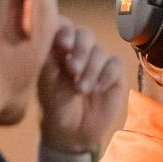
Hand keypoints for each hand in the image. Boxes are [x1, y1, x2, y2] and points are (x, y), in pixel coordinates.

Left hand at [38, 17, 127, 152]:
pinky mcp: (114, 75)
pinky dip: (106, 75)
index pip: (63, 26)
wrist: (73, 134)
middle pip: (84, 34)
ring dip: (91, 69)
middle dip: (80, 50)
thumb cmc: (55, 108)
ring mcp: (97, 62)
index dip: (65, 31)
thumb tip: (52, 36)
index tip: (63, 45)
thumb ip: (50, 59)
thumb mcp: (48, 84)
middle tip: (73, 69)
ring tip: (81, 90)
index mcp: (58, 49)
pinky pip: (115, 64)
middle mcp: (79, 52)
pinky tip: (98, 89)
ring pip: (100, 50)